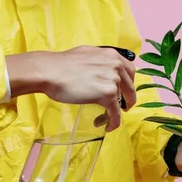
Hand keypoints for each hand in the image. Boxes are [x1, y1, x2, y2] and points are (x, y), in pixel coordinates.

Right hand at [6, 46, 135, 131]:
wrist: (50, 71)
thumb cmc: (62, 64)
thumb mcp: (87, 54)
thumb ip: (99, 60)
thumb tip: (102, 67)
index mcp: (112, 55)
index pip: (130, 71)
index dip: (128, 84)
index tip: (124, 92)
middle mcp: (116, 65)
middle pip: (130, 87)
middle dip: (126, 100)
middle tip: (120, 108)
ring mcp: (113, 80)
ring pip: (122, 102)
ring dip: (114, 112)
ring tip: (104, 118)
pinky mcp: (107, 94)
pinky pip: (115, 114)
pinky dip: (113, 122)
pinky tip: (107, 127)